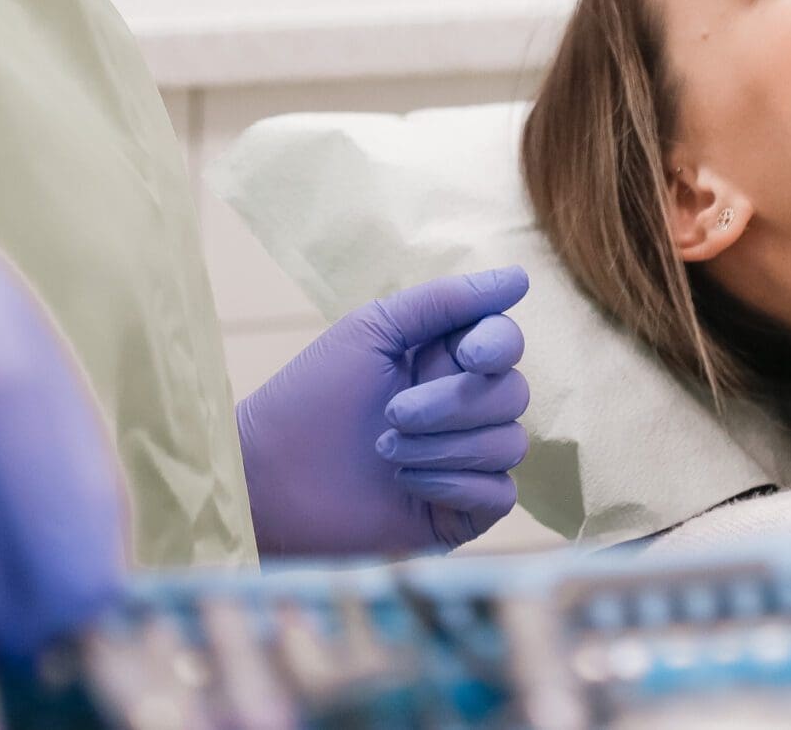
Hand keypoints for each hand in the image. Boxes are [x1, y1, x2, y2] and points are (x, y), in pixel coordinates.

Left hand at [238, 268, 530, 556]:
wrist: (270, 478)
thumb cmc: (312, 397)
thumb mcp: (373, 330)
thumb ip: (445, 302)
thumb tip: (520, 279)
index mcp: (445, 360)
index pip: (506, 343)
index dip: (497, 345)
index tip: (467, 355)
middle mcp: (463, 408)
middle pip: (513, 393)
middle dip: (453, 403)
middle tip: (391, 413)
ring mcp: (464, 461)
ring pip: (508, 444)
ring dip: (444, 447)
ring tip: (386, 451)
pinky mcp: (460, 512)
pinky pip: (499, 494)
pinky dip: (455, 484)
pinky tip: (406, 483)